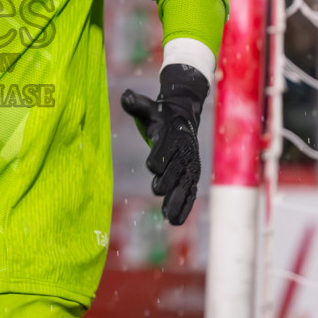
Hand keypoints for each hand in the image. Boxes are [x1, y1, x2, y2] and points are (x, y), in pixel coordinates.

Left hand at [121, 63, 208, 225]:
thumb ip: (136, 104)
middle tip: (156, 190)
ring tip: (168, 218)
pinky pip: (190, 193)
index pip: (165, 148)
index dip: (158, 157)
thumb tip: (125, 96)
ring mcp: (189, 166)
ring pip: (184, 186)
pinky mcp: (191, 176)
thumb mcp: (148, 107)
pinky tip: (175, 221)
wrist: (183, 117)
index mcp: (174, 135)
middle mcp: (184, 152)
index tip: (152, 165)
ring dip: (177, 201)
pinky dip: (184, 207)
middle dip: (167, 181)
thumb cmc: (160, 115)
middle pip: (175, 170)